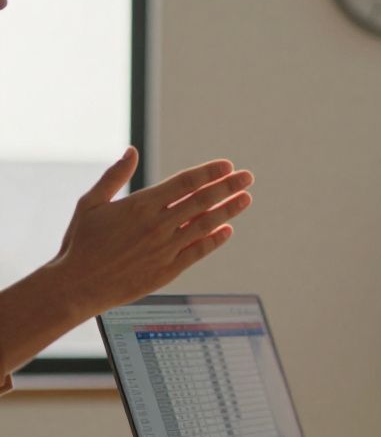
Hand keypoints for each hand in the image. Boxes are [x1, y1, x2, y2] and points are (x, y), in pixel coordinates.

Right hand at [48, 147, 252, 316]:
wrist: (77, 286)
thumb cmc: (80, 243)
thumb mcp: (90, 203)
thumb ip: (114, 176)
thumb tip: (131, 151)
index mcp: (140, 205)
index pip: (184, 183)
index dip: (209, 173)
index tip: (227, 165)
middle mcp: (157, 225)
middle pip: (202, 201)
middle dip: (228, 187)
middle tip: (247, 177)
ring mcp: (165, 249)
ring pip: (206, 225)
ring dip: (229, 210)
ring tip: (246, 199)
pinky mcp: (168, 270)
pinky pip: (198, 252)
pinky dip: (215, 240)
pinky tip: (227, 230)